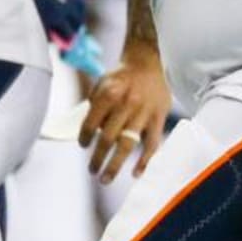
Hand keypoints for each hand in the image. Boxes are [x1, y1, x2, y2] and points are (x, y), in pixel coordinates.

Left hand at [79, 40, 170, 182]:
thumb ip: (95, 107)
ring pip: (127, 145)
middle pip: (107, 139)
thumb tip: (89, 133)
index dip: (84, 139)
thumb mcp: (102, 83)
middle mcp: (125, 104)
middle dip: (97, 159)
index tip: (83, 145)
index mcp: (108, 94)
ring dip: (114, 165)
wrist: (148, 62)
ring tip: (105, 178)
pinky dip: (144, 161)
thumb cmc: (122, 76)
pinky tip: (136, 173)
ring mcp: (143, 112)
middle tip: (92, 170)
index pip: (90, 124)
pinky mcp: (158, 117)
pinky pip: (151, 144)